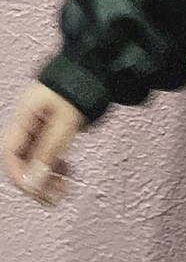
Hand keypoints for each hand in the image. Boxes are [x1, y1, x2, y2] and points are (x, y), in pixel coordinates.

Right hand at [2, 81, 90, 208]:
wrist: (99, 63)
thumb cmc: (82, 85)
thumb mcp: (67, 120)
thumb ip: (50, 151)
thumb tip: (34, 182)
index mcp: (25, 115)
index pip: (10, 153)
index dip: (20, 175)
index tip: (37, 190)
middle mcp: (28, 120)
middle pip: (22, 159)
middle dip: (36, 181)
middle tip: (56, 198)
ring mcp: (40, 124)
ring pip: (36, 158)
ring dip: (48, 176)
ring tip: (66, 189)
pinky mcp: (53, 126)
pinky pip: (48, 151)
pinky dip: (57, 164)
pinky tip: (69, 172)